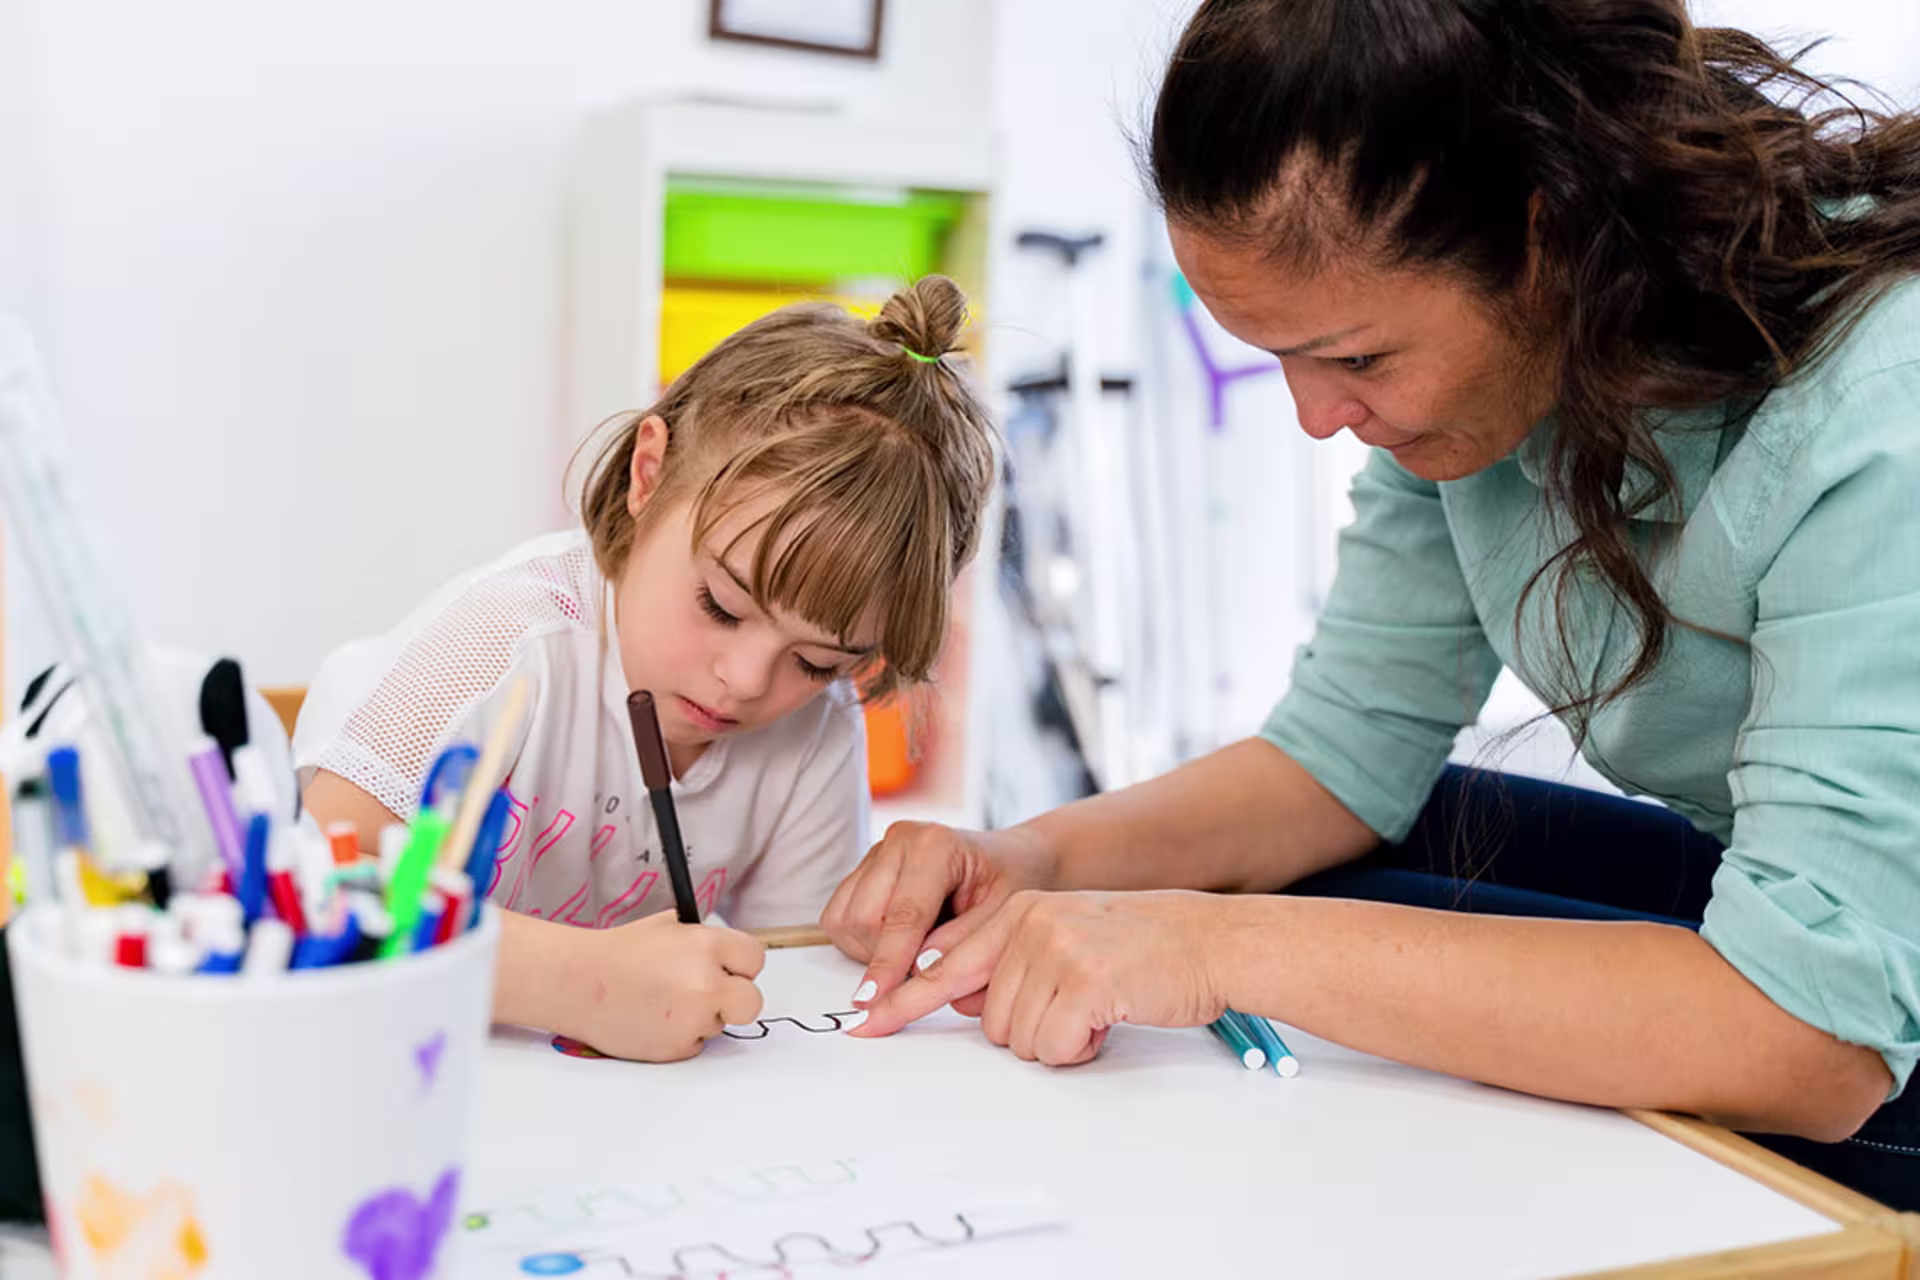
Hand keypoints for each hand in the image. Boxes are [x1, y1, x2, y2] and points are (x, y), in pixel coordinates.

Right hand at [562, 912, 766, 1061]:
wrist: (577, 982)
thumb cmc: (619, 953)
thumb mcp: (668, 927)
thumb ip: (705, 941)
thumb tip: (730, 955)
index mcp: (706, 945)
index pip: (755, 959)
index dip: (741, 965)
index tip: (729, 969)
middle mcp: (706, 982)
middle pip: (751, 1002)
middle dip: (736, 999)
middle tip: (713, 994)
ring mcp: (693, 1018)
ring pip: (720, 1024)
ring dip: (702, 1017)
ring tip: (663, 1002)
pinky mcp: (676, 1047)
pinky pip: (696, 1045)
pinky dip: (680, 1036)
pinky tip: (652, 1019)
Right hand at [822, 821, 1056, 1011]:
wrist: (1009, 859)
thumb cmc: (1009, 882)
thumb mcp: (1004, 915)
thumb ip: (962, 944)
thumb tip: (919, 972)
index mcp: (935, 844)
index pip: (903, 916)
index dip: (889, 964)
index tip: (876, 1003)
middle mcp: (899, 840)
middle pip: (864, 918)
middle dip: (885, 957)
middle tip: (924, 967)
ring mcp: (877, 851)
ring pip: (845, 920)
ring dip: (871, 950)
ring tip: (915, 948)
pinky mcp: (862, 868)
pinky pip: (839, 917)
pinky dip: (861, 940)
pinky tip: (897, 939)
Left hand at [851, 890, 1230, 1064]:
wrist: (1210, 942)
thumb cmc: (1142, 949)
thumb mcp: (1066, 938)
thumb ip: (1011, 961)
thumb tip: (959, 999)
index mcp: (1017, 911)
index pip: (944, 963)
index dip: (902, 1001)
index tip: (865, 1024)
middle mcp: (1028, 923)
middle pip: (987, 1020)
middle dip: (1033, 1030)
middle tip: (1080, 1006)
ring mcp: (1054, 949)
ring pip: (1018, 1039)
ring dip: (1059, 1040)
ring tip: (1099, 1006)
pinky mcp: (1082, 981)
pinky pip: (1053, 1047)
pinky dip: (1081, 1048)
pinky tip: (1110, 1016)